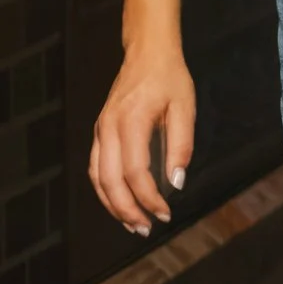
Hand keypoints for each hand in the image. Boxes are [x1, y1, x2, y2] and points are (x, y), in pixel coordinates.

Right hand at [91, 41, 194, 234]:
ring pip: (98, 177)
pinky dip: (105, 189)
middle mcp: (108, 128)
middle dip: (127, 209)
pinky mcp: (100, 132)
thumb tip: (177, 181)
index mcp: (130, 122)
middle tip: (146, 228)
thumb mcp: (185, 108)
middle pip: (110, 180)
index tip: (166, 212)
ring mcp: (100, 130)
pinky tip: (120, 201)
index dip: (149, 197)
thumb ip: (182, 145)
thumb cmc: (169, 79)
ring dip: (113, 204)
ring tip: (132, 223)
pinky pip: (97, 167)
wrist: (147, 54)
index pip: (136, 171)